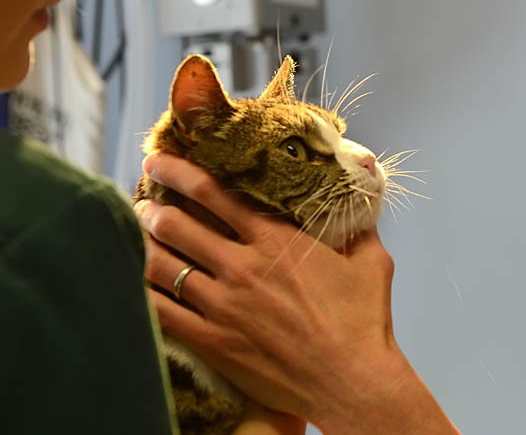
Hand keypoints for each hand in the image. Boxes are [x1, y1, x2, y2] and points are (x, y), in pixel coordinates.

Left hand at [135, 153, 443, 432]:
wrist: (352, 381)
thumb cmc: (364, 322)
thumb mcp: (372, 261)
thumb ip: (357, 227)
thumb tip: (360, 199)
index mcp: (276, 240)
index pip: (213, 194)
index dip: (179, 172)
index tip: (159, 161)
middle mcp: (242, 267)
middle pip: (177, 225)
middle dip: (152, 207)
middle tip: (143, 200)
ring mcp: (223, 306)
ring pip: (162, 265)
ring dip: (144, 244)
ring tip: (137, 235)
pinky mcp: (214, 342)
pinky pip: (162, 312)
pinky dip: (143, 292)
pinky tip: (135, 281)